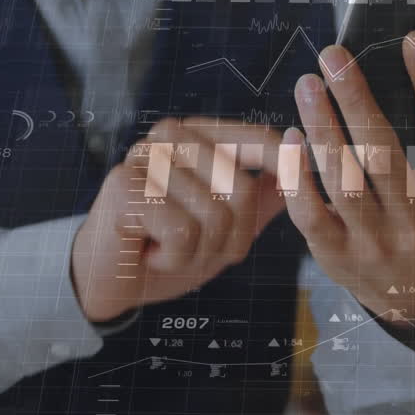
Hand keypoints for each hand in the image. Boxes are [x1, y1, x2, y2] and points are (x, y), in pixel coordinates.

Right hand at [70, 118, 285, 322]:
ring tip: (169, 248)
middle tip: (196, 246)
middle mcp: (172, 135)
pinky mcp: (124, 187)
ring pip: (215, 216)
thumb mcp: (226, 225)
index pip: (260, 140)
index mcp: (200, 134)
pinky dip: (174, 258)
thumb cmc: (167, 248)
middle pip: (243, 189)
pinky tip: (151, 252)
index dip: (284, 172)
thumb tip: (303, 173)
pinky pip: (182, 233)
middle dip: (231, 238)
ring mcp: (146, 157)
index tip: (297, 195)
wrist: (110, 280)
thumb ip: (263, 199)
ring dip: (200, 252)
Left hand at [283, 30, 414, 325]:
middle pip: (384, 154)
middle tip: (334, 55)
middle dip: (357, 99)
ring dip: (322, 126)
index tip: (413, 40)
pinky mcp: (337, 256)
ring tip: (308, 84)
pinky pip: (311, 213)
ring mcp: (376, 243)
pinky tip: (291, 137)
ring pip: (343, 179)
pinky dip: (298, 175)